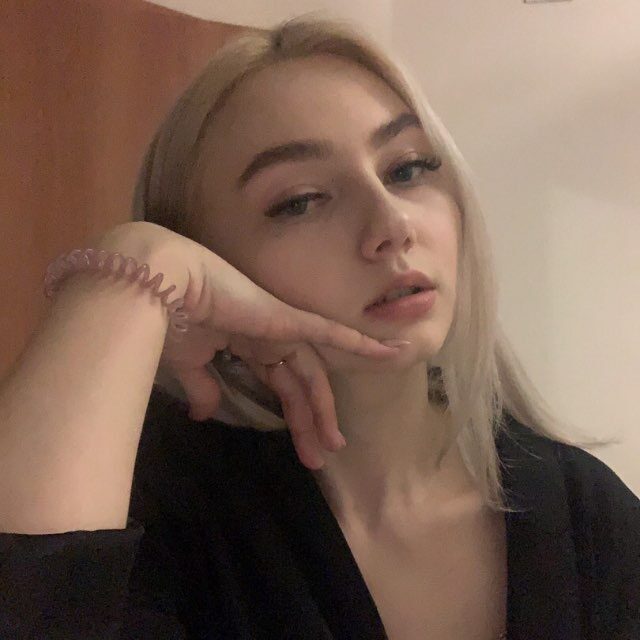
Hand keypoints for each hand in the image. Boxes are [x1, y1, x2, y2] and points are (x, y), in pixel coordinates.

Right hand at [98, 221, 405, 469]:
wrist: (162, 286)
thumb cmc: (171, 320)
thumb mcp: (190, 363)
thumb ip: (204, 387)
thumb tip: (203, 413)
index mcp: (248, 345)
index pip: (279, 384)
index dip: (292, 414)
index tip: (300, 444)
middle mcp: (270, 337)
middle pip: (299, 386)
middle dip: (308, 422)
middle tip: (320, 456)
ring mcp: (281, 328)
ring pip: (312, 376)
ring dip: (323, 410)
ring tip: (333, 445)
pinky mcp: (288, 319)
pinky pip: (332, 334)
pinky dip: (361, 343)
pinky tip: (390, 354)